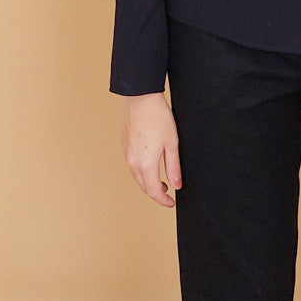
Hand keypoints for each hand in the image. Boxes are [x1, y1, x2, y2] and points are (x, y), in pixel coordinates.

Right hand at [123, 91, 181, 207]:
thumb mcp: (172, 144)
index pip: (153, 191)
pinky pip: (132, 165)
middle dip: (156, 192)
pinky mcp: (124, 146)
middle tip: (168, 192)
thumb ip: (173, 167)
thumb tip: (176, 185)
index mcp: (146, 164)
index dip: (163, 200)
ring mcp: (126, 154)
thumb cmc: (158, 118)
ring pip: (137, 177)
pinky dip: (141, 171)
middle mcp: (133, 162)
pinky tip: (150, 164)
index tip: (171, 202)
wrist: (142, 98)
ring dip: (148, 182)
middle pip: (143, 187)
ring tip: (161, 179)